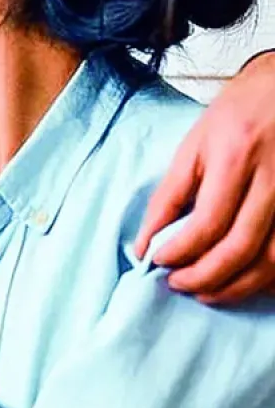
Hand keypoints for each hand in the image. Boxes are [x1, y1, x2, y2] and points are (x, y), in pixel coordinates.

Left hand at [136, 51, 274, 302]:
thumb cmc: (237, 114)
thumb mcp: (194, 145)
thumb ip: (169, 195)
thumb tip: (145, 241)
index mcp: (236, 158)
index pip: (208, 223)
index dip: (180, 251)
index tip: (157, 262)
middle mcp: (273, 180)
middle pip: (241, 248)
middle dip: (205, 276)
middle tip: (178, 284)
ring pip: (273, 260)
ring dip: (238, 286)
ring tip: (206, 292)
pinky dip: (266, 277)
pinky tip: (243, 281)